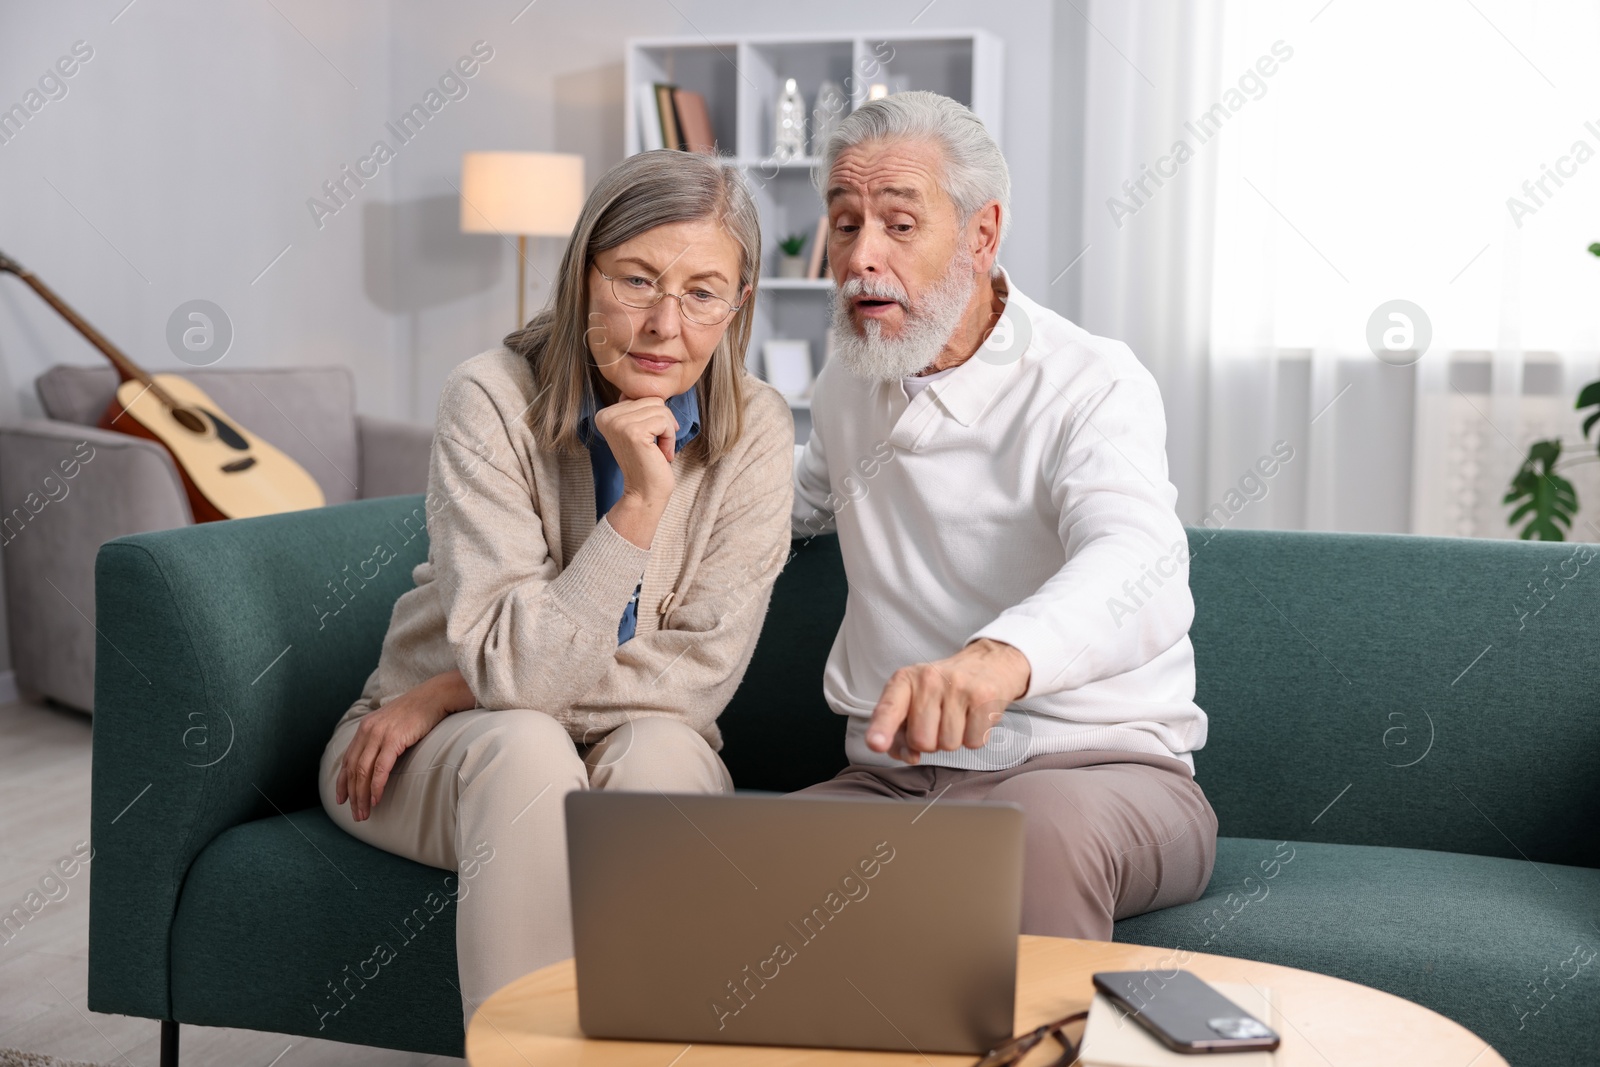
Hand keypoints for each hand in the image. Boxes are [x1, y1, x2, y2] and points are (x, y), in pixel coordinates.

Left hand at [336, 670, 475, 819]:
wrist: (435, 696)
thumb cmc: (418, 711)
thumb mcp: (392, 723)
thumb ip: (381, 737)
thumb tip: (378, 757)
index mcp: (365, 728)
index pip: (348, 759)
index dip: (342, 782)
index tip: (341, 799)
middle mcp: (368, 731)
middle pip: (353, 769)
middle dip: (352, 795)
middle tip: (355, 814)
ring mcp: (380, 734)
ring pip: (363, 771)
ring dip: (362, 795)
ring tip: (364, 813)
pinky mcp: (394, 739)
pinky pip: (381, 768)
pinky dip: (376, 786)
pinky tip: (376, 799)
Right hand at [593, 396, 678, 546]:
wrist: (644, 493)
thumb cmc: (647, 461)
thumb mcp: (638, 428)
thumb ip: (638, 407)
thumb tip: (650, 385)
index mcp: (605, 414)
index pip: (643, 396)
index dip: (655, 418)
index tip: (648, 439)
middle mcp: (606, 416)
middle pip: (653, 400)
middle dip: (663, 423)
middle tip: (655, 446)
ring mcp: (619, 424)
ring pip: (662, 409)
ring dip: (667, 431)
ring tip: (657, 450)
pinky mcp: (633, 433)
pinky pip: (665, 421)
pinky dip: (669, 438)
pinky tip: (661, 454)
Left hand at [865, 639, 1031, 764]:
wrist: (988, 663)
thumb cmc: (944, 688)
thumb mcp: (914, 699)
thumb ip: (900, 731)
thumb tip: (909, 756)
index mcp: (905, 679)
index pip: (889, 707)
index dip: (882, 728)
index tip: (876, 744)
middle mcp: (929, 679)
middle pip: (921, 740)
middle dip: (930, 741)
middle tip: (940, 720)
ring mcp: (958, 686)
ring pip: (948, 744)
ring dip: (953, 740)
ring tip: (958, 716)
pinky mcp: (984, 697)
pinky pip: (973, 742)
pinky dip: (974, 737)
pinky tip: (973, 717)